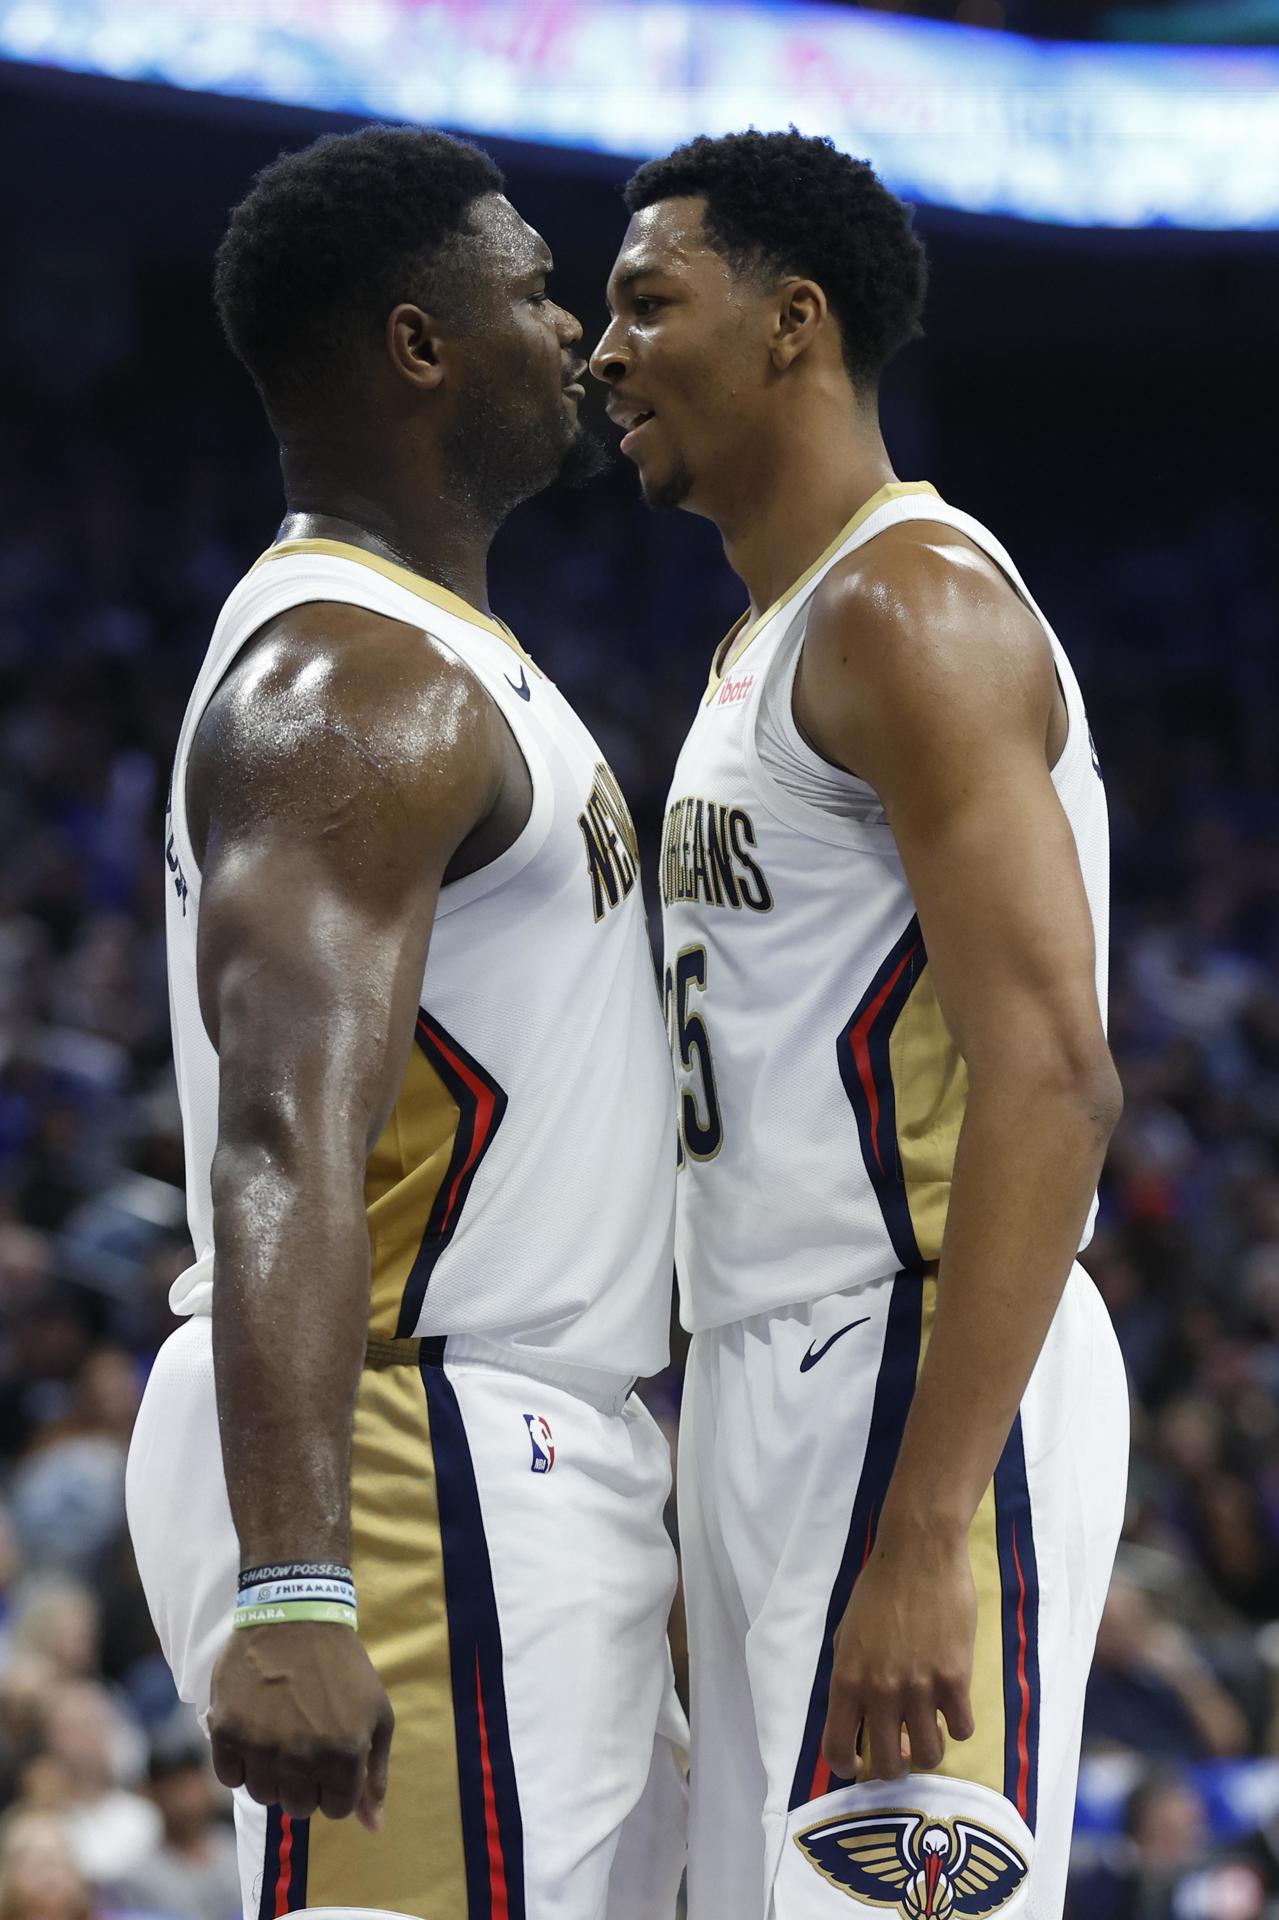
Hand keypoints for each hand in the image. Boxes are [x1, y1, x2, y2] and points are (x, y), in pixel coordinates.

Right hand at [209, 1623, 393, 1828]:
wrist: (296, 1615)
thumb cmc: (344, 1668)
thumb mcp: (378, 1715)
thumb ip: (376, 1775)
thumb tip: (374, 1828)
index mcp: (344, 1754)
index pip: (334, 1809)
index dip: (333, 1786)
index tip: (330, 1761)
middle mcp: (302, 1756)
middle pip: (297, 1807)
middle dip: (303, 1783)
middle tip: (303, 1746)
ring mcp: (262, 1745)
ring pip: (262, 1795)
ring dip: (271, 1773)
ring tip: (278, 1735)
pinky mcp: (227, 1730)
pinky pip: (229, 1777)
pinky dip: (239, 1762)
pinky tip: (253, 1731)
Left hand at [822, 1523, 976, 1782]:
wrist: (919, 1554)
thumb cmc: (878, 1589)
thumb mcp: (847, 1635)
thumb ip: (851, 1678)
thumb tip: (859, 1716)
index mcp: (847, 1680)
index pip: (837, 1748)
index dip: (847, 1768)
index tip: (858, 1767)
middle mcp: (880, 1691)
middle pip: (888, 1764)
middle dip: (894, 1766)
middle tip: (901, 1752)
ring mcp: (919, 1688)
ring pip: (929, 1755)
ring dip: (929, 1750)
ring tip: (929, 1729)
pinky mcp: (955, 1679)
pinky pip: (962, 1729)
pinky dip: (958, 1725)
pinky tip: (953, 1706)